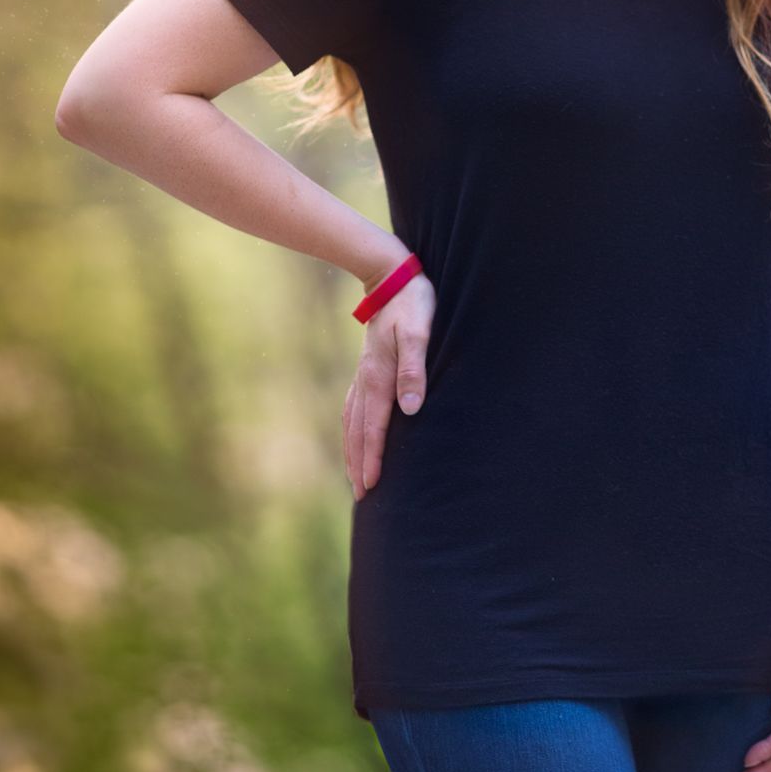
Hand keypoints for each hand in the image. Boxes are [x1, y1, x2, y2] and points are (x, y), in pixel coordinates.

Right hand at [342, 270, 435, 501]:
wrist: (391, 276)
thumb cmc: (412, 304)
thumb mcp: (419, 333)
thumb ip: (414, 370)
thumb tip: (410, 409)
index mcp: (378, 376)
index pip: (374, 427)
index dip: (372, 458)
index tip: (370, 486)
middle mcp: (366, 379)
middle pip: (358, 430)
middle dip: (358, 463)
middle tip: (361, 495)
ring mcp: (364, 373)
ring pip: (352, 420)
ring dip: (352, 449)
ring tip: (354, 474)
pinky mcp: (368, 367)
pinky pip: (353, 406)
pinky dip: (351, 428)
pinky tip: (353, 434)